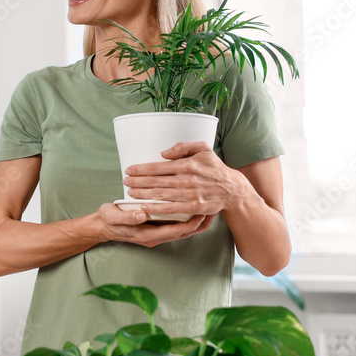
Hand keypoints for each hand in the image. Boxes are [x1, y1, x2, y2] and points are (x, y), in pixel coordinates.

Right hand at [96, 203, 213, 247]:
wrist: (101, 226)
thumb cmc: (108, 220)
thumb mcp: (113, 217)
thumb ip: (127, 217)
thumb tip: (142, 215)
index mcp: (148, 235)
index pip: (177, 231)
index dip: (192, 223)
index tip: (202, 211)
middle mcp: (156, 237)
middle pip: (185, 233)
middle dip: (200, 222)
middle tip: (213, 208)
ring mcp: (157, 233)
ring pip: (182, 230)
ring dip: (195, 221)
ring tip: (207, 208)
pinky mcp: (156, 228)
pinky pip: (176, 226)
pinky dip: (186, 219)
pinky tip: (191, 208)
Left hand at [122, 141, 251, 217]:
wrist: (231, 188)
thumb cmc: (214, 167)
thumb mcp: (203, 149)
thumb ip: (183, 147)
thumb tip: (164, 153)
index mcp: (187, 165)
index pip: (158, 167)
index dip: (141, 169)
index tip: (129, 170)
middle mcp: (187, 179)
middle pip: (156, 181)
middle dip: (137, 182)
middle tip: (124, 182)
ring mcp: (190, 194)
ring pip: (161, 195)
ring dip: (143, 194)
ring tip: (130, 193)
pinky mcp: (194, 207)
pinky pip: (171, 209)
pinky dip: (156, 208)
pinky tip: (144, 207)